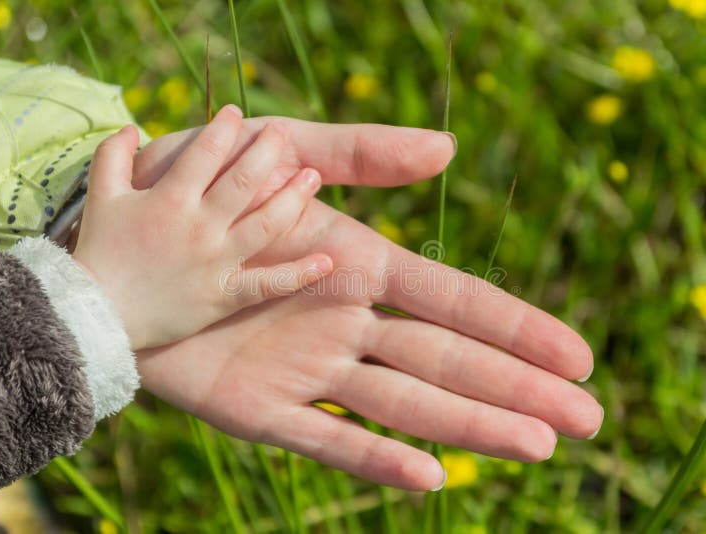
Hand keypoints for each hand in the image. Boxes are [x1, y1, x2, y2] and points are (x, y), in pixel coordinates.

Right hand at [72, 106, 332, 349]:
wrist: (94, 314)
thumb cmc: (98, 253)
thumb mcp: (100, 198)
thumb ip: (113, 157)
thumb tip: (134, 128)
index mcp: (170, 199)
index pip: (206, 153)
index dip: (223, 129)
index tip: (237, 114)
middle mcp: (200, 226)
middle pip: (245, 180)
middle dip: (268, 152)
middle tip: (284, 134)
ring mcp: (216, 261)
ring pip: (265, 224)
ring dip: (294, 198)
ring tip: (314, 176)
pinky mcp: (224, 295)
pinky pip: (268, 284)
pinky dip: (299, 274)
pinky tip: (327, 261)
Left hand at [134, 119, 602, 490]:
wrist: (118, 236)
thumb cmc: (203, 185)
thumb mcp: (283, 148)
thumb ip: (361, 152)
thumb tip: (449, 149)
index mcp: (361, 266)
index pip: (456, 301)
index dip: (518, 328)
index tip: (578, 357)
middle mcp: (349, 324)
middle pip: (449, 362)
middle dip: (517, 390)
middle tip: (587, 420)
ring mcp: (309, 370)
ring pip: (406, 405)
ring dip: (471, 426)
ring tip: (539, 447)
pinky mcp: (260, 409)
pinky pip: (324, 439)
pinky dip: (375, 459)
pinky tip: (430, 477)